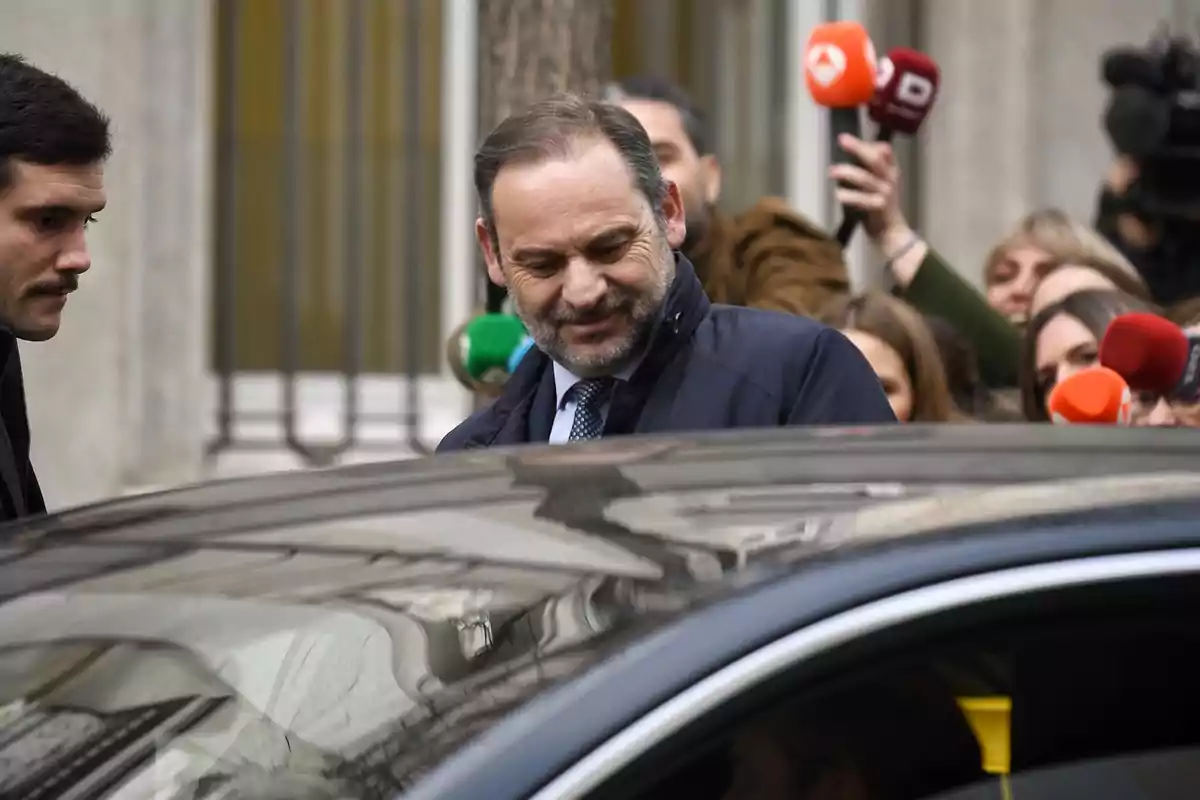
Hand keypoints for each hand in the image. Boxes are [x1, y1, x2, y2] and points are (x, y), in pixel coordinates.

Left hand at [829, 134, 911, 253]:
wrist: (891, 232)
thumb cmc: (879, 207)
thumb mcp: (877, 185)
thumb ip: (866, 171)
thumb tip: (849, 156)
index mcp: (891, 171)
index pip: (884, 151)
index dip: (868, 144)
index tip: (847, 139)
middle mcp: (890, 179)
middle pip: (875, 159)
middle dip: (858, 148)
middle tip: (841, 139)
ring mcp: (885, 193)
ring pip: (865, 179)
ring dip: (847, 172)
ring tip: (831, 171)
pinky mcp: (879, 207)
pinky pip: (862, 200)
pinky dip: (849, 197)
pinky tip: (838, 194)